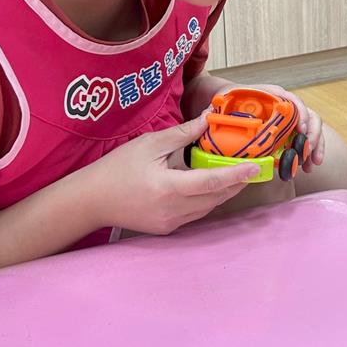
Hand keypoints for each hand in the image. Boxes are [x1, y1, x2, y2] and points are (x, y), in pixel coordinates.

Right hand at [81, 114, 259, 234]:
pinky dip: (207, 200)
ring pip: (208, 207)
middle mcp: (173, 210)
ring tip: (236, 175)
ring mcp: (171, 222)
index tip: (255, 166)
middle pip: (216, 197)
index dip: (237, 174)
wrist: (91, 200)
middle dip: (236, 183)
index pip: (212, 181)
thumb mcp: (149, 144)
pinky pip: (196, 213)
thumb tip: (209, 118)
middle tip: (251, 167)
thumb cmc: (116, 168)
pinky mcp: (168, 228)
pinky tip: (210, 186)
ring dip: (223, 192)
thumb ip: (183, 134)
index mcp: (168, 188)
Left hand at [222, 83, 325, 171]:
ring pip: (310, 129)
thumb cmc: (227, 100)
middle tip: (309, 153)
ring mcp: (287, 119)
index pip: (291, 100)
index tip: (301, 129)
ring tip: (312, 165)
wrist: (229, 102)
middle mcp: (283, 105)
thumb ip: (218, 108)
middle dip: (313, 135)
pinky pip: (303, 140)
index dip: (300, 113)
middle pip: (308, 115)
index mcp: (270, 94)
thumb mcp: (222, 101)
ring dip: (314, 147)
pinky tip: (307, 166)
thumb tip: (210, 114)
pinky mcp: (287, 132)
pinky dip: (308, 153)